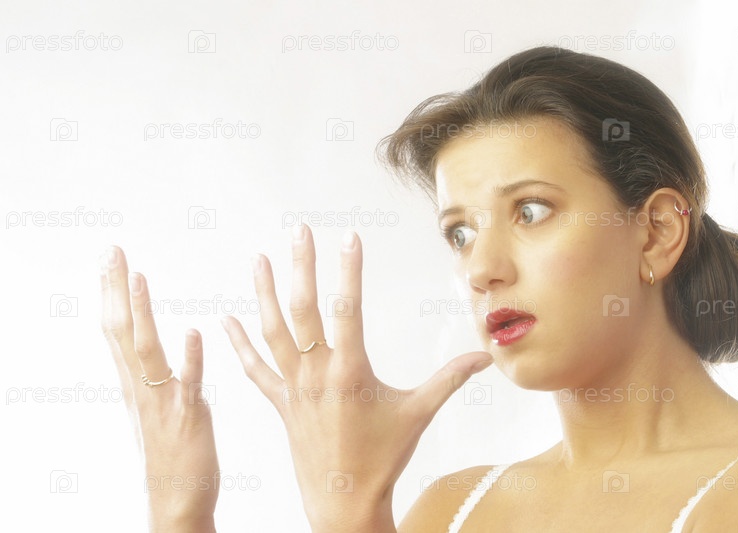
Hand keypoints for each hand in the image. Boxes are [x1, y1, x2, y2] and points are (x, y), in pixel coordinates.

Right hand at [100, 246, 218, 532]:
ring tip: (138, 277)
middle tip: (112, 251)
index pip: (118, 329)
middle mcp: (142, 387)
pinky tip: (190, 331)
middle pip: (122, 331)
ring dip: (142, 313)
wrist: (176, 497)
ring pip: (146, 350)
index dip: (113, 293)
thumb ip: (153, 372)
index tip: (110, 259)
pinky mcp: (188, 415)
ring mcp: (163, 400)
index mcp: (137, 382)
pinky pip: (187, 382)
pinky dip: (187, 357)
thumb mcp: (156, 403)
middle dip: (117, 289)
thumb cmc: (172, 450)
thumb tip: (151, 343)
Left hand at [221, 225, 492, 531]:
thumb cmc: (382, 458)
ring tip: (259, 259)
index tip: (349, 238)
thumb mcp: (418, 413)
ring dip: (264, 294)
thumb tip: (484, 356)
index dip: (349, 271)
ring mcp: (294, 388)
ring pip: (273, 333)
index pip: (349, 310)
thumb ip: (450, 379)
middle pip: (305, 311)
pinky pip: (254, 370)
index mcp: (350, 372)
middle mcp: (317, 374)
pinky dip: (239, 345)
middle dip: (302, 267)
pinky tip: (225, 322)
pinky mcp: (281, 403)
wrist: (344, 502)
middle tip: (299, 232)